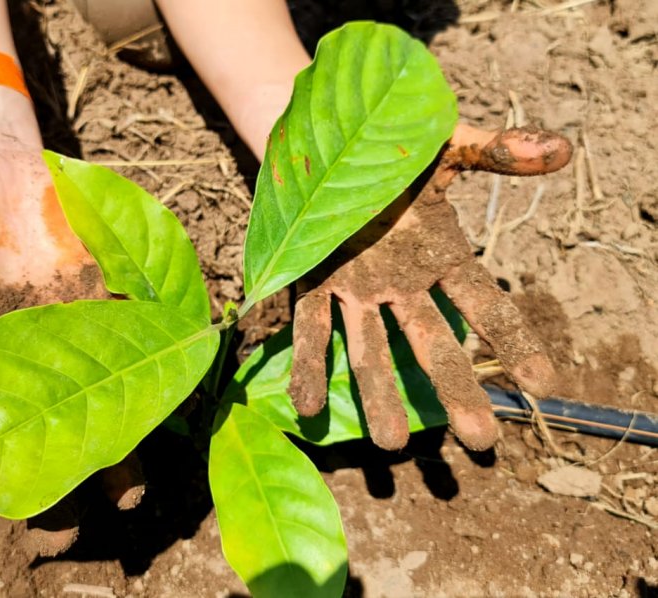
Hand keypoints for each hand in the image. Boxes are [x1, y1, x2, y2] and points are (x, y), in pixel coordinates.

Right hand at [0, 99, 142, 552]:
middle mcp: (30, 337)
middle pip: (41, 415)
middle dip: (49, 466)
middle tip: (60, 524)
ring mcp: (77, 313)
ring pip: (100, 384)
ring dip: (115, 436)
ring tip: (126, 496)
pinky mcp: (117, 282)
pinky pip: (143, 323)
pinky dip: (161, 357)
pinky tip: (176, 397)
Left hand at [287, 125, 572, 450]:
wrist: (332, 143)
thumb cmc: (397, 150)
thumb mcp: (447, 146)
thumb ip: (495, 153)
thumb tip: (563, 150)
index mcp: (440, 255)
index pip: (486, 304)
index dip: (515, 340)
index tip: (543, 383)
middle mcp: (401, 284)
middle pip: (434, 345)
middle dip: (456, 391)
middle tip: (479, 439)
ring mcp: (355, 290)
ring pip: (370, 349)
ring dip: (379, 396)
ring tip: (388, 446)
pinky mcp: (311, 283)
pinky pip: (309, 328)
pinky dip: (308, 365)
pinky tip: (306, 406)